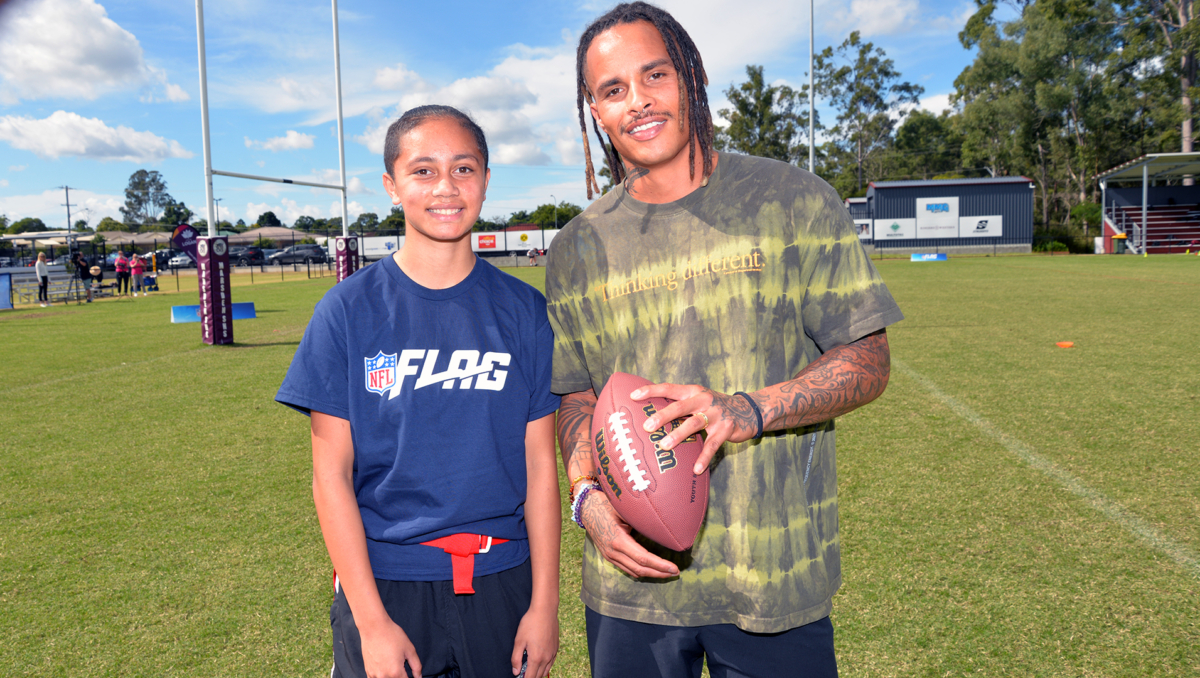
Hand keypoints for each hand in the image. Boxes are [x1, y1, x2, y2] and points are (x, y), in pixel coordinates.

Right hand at [359, 617, 421, 677]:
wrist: (374, 628)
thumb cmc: (391, 635)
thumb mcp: (410, 649)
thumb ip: (416, 666)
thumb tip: (418, 677)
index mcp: (396, 672)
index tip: (409, 673)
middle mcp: (384, 676)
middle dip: (401, 676)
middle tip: (401, 665)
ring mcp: (374, 675)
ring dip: (391, 677)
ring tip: (393, 664)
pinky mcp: (368, 671)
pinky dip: (382, 676)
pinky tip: (385, 668)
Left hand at [512, 602, 557, 676]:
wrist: (545, 611)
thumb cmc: (530, 624)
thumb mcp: (519, 641)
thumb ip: (516, 658)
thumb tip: (515, 672)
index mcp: (536, 658)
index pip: (530, 677)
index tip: (519, 677)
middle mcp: (546, 658)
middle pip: (538, 676)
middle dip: (530, 677)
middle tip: (523, 673)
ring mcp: (553, 653)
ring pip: (546, 671)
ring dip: (538, 673)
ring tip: (530, 669)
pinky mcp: (556, 648)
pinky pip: (551, 663)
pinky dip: (545, 667)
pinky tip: (539, 661)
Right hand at [580, 490, 679, 578]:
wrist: (586, 507)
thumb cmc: (606, 504)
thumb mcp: (624, 510)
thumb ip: (640, 520)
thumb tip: (662, 526)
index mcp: (618, 540)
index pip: (643, 558)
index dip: (660, 565)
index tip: (674, 568)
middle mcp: (613, 552)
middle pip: (640, 569)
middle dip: (659, 573)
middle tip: (675, 573)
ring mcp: (609, 556)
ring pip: (633, 572)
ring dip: (651, 574)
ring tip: (666, 573)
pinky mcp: (608, 556)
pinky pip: (627, 569)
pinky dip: (640, 571)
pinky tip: (651, 570)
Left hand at [630, 384, 757, 473]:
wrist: (747, 410)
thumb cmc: (713, 407)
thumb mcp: (697, 400)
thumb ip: (678, 405)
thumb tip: (649, 416)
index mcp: (692, 391)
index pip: (669, 388)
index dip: (651, 391)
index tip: (633, 396)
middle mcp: (703, 400)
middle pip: (680, 406)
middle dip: (662, 415)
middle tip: (646, 426)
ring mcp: (715, 414)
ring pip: (694, 423)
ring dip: (678, 434)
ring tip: (664, 446)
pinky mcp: (726, 429)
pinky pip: (712, 445)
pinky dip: (704, 457)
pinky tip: (696, 469)